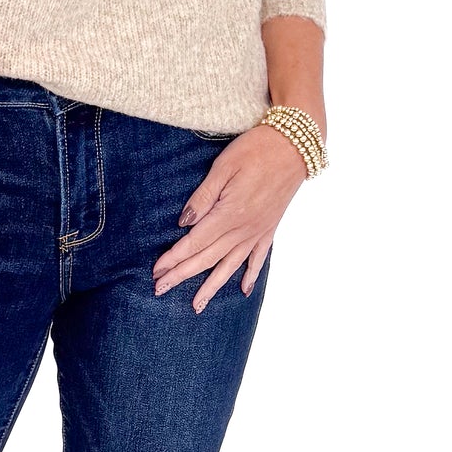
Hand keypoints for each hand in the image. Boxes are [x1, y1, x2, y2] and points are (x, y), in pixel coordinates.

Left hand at [152, 125, 311, 309]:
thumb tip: (183, 223)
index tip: (157, 271)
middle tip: (161, 290)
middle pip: (208, 259)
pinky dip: (250, 276)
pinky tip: (244, 290)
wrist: (294, 146)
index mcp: (229, 213)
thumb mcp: (223, 167)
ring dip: (212, 287)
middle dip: (182, 276)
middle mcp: (244, 229)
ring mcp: (258, 231)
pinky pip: (259, 259)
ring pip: (231, 266)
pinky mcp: (270, 229)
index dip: (174, 258)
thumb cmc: (256, 150)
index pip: (194, 242)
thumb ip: (202, 197)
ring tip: (197, 305)